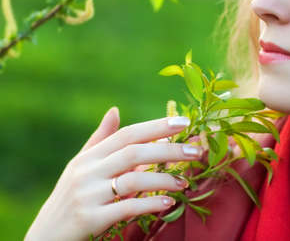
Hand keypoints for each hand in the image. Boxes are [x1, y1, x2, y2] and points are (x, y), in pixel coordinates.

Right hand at [24, 107, 203, 240]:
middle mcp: (87, 172)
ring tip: (185, 181)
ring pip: (132, 180)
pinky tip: (168, 202)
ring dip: (164, 179)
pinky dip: (150, 204)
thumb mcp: (81, 166)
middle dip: (169, 149)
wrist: (45, 236)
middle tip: (197, 151)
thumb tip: (115, 110)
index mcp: (88, 157)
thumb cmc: (71, 197)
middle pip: (134, 153)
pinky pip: (126, 208)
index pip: (127, 134)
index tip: (184, 122)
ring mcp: (87, 195)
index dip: (157, 126)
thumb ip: (101, 139)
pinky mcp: (89, 219)